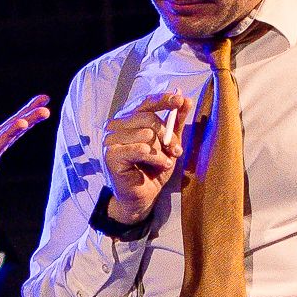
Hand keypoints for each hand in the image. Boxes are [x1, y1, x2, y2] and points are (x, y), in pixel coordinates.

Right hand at [101, 91, 192, 222]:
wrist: (143, 196)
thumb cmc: (153, 168)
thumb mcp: (168, 143)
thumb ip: (175, 122)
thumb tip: (185, 99)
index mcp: (128, 119)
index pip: (145, 102)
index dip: (163, 100)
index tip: (180, 100)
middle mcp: (115, 125)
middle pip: (148, 118)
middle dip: (167, 134)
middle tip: (177, 150)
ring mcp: (110, 140)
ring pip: (145, 134)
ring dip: (161, 150)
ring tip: (166, 162)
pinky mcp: (111, 155)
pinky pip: (140, 149)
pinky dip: (155, 157)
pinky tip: (161, 165)